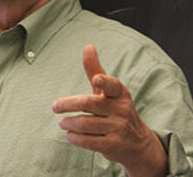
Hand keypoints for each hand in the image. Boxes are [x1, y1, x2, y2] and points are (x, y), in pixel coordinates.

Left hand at [52, 44, 167, 176]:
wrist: (137, 143)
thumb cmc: (116, 109)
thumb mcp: (108, 90)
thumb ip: (95, 69)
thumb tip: (88, 46)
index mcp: (119, 93)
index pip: (112, 85)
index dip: (104, 82)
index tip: (96, 79)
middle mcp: (121, 109)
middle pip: (88, 104)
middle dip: (67, 104)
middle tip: (54, 106)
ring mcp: (119, 128)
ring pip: (85, 124)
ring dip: (69, 123)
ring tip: (61, 122)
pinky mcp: (113, 145)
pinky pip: (88, 141)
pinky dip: (75, 137)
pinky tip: (68, 134)